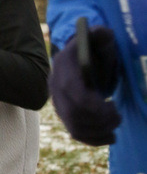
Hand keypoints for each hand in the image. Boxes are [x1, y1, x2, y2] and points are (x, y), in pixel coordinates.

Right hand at [49, 27, 121, 145]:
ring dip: (99, 131)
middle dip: (99, 120)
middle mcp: (55, 87)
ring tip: (116, 124)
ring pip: (75, 127)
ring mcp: (58, 102)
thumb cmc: (94, 47)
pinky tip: (110, 137)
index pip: (73, 92)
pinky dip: (94, 140)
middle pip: (74, 114)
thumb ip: (101, 33)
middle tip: (118, 116)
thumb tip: (102, 33)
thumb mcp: (99, 36)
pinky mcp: (64, 115)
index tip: (113, 105)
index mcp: (63, 67)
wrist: (80, 57)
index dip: (93, 104)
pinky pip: (76, 133)